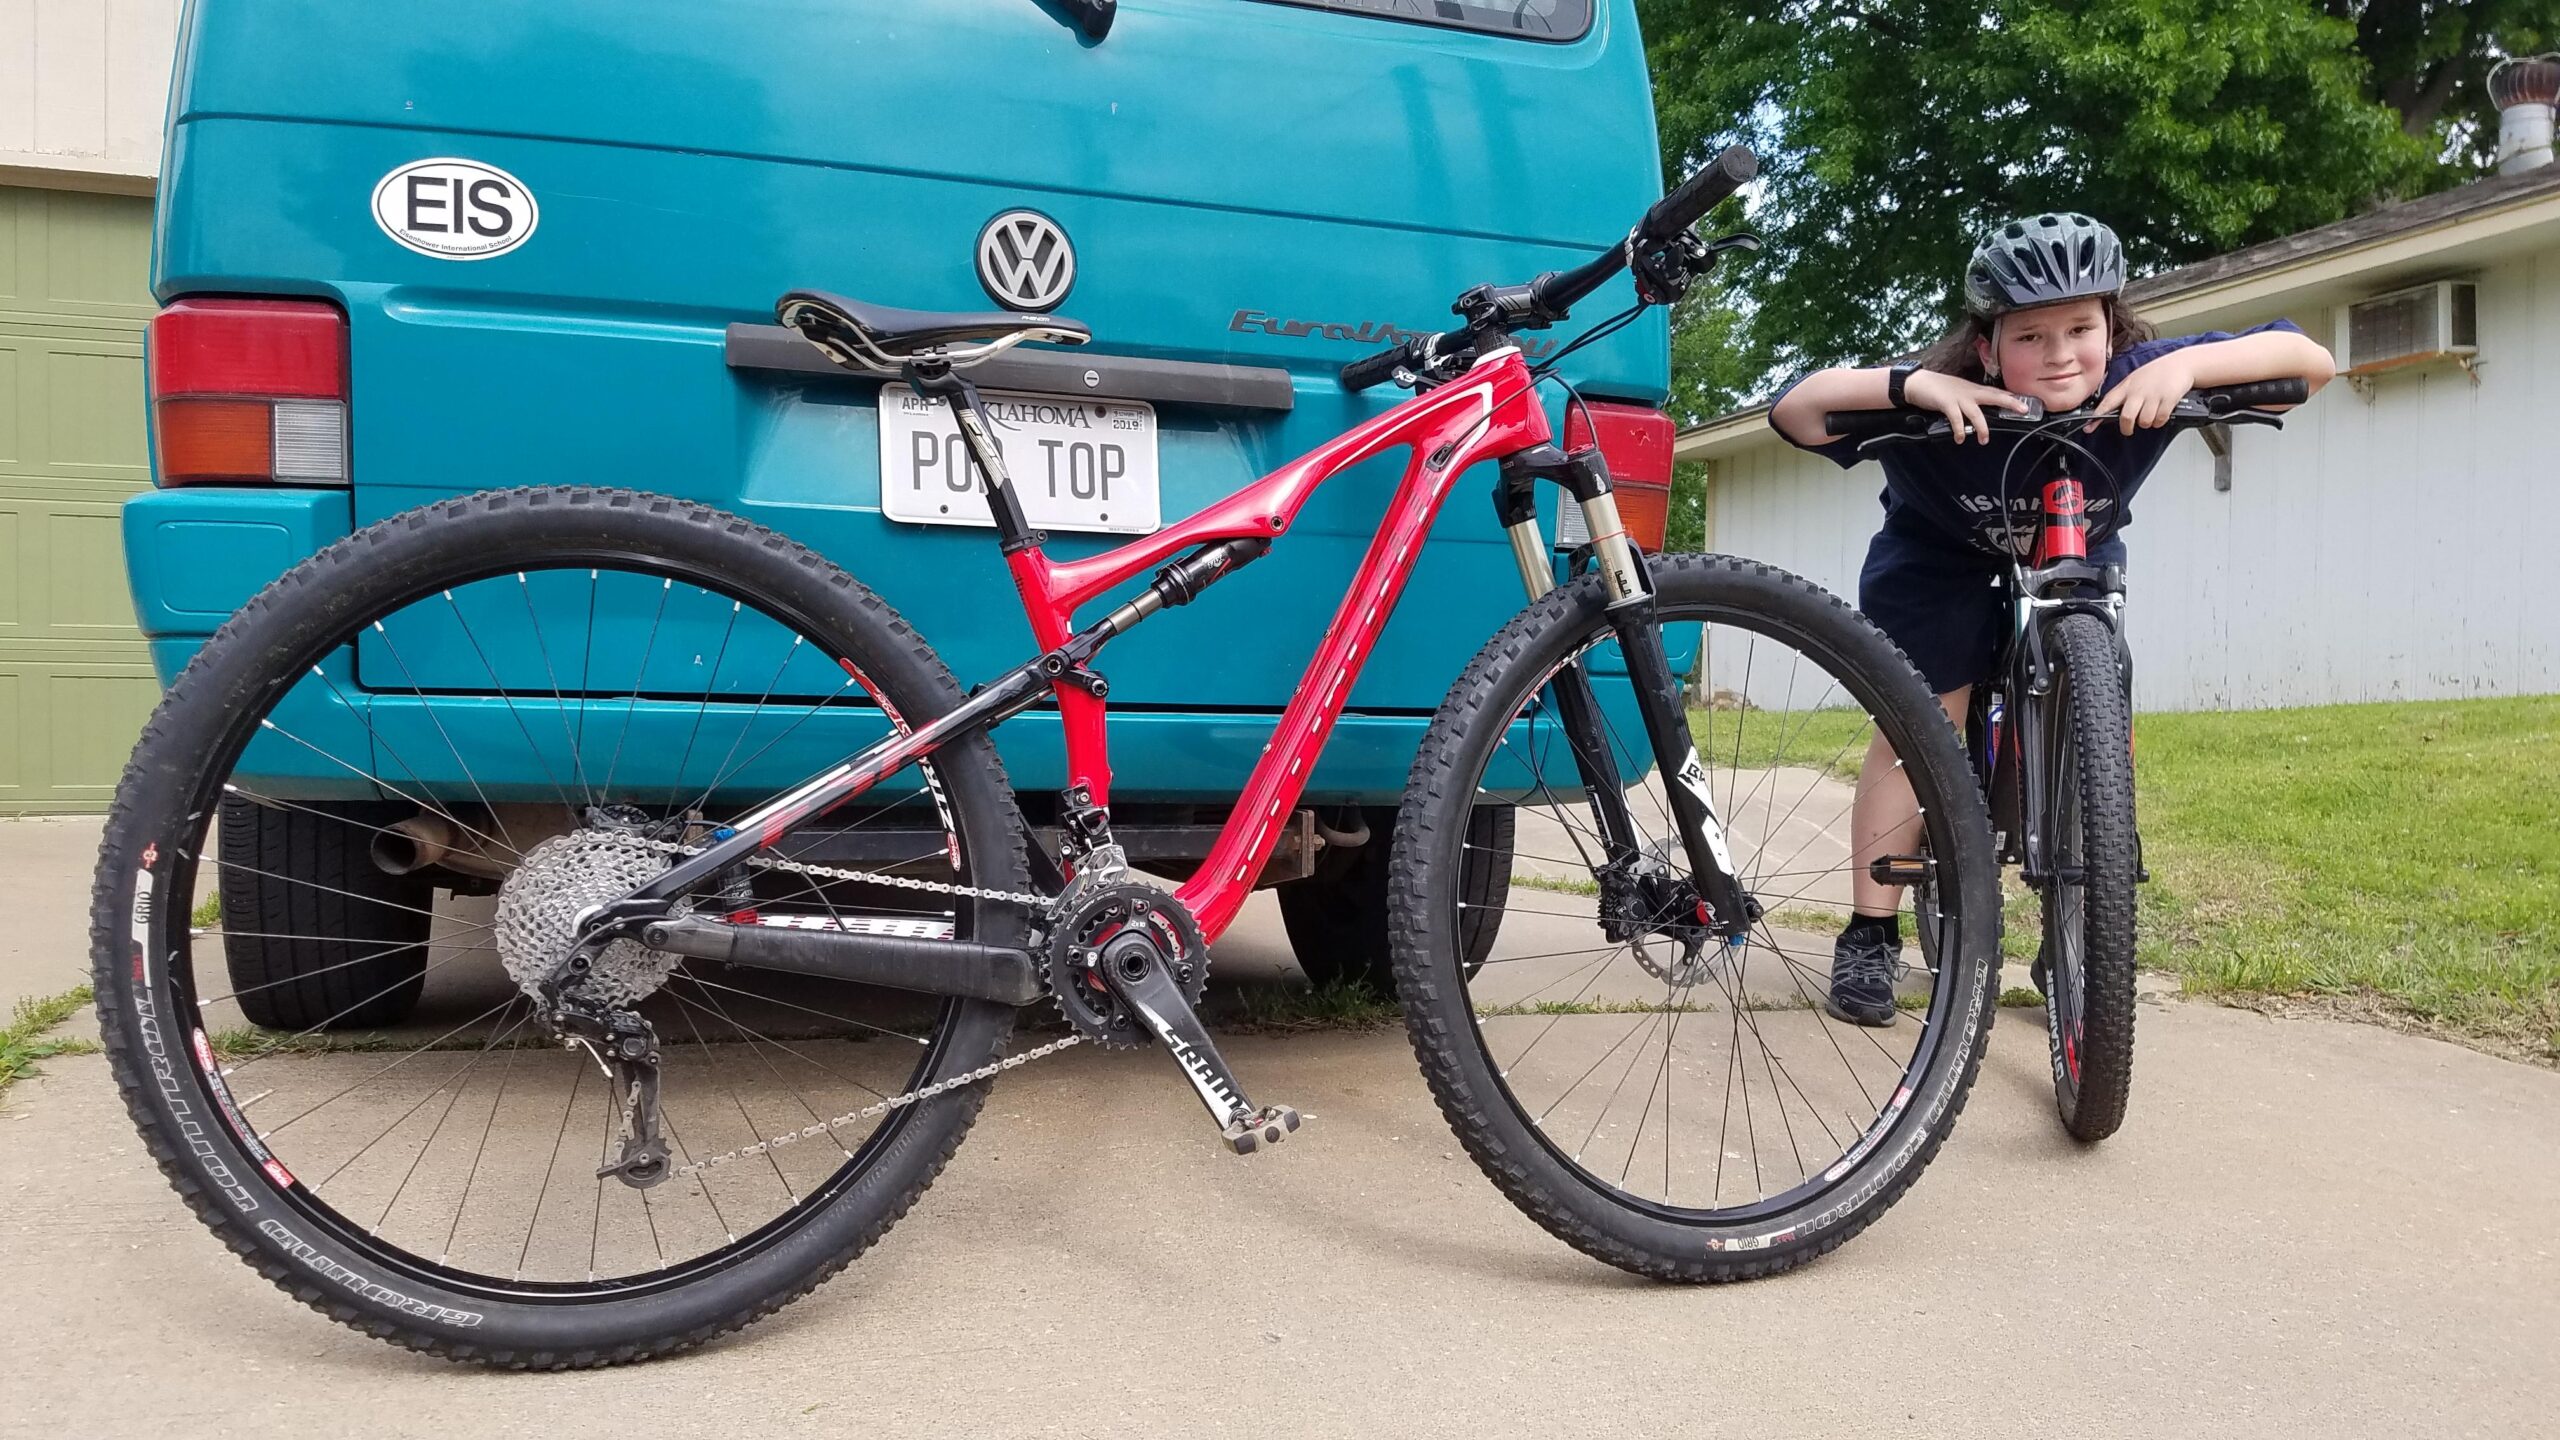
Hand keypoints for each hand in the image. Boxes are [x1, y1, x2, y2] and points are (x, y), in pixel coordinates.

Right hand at [1904, 370, 2030, 445]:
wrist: (1918, 383)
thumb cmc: (1938, 390)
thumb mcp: (1958, 393)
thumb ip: (1971, 401)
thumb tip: (1980, 414)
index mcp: (1974, 390)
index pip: (1997, 393)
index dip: (2012, 398)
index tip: (2027, 403)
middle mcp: (1970, 392)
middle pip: (1995, 396)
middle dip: (2010, 402)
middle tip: (2024, 410)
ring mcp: (1959, 397)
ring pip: (1976, 413)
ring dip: (1982, 427)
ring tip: (1984, 440)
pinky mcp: (1946, 403)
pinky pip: (1956, 418)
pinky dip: (1959, 430)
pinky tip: (1960, 438)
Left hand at [2088, 355, 2194, 434]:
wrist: (2181, 363)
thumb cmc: (2156, 373)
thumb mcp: (2134, 379)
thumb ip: (2123, 394)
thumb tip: (2108, 410)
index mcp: (2127, 386)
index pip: (2107, 403)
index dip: (2097, 417)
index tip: (2088, 427)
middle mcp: (2138, 391)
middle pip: (2126, 417)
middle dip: (2127, 428)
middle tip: (2128, 429)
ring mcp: (2153, 396)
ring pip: (2144, 422)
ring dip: (2146, 423)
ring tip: (2150, 415)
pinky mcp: (2168, 400)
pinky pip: (2160, 420)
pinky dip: (2159, 421)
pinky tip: (2161, 414)